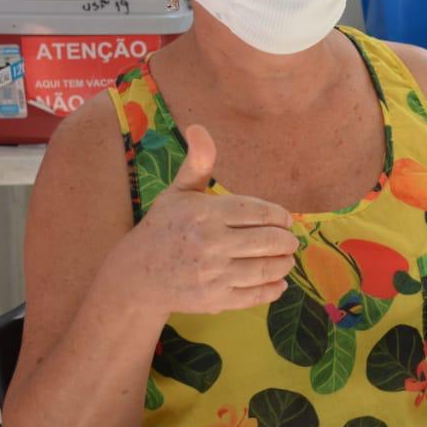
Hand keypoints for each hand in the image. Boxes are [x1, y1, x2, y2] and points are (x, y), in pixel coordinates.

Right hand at [119, 124, 298, 313]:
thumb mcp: (179, 192)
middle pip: (268, 241)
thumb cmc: (164, 227)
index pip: (259, 212)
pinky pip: (255, 295)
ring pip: (266, 268)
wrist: (136, 275)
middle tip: (290, 241)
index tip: (285, 220)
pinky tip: (278, 282)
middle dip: (287, 241)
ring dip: (284, 264)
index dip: (280, 217)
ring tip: (287, 259)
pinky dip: (274, 289)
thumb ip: (198, 162)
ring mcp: (213, 274)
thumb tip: (199, 127)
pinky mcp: (214, 300)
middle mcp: (210, 243)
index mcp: (206, 213)